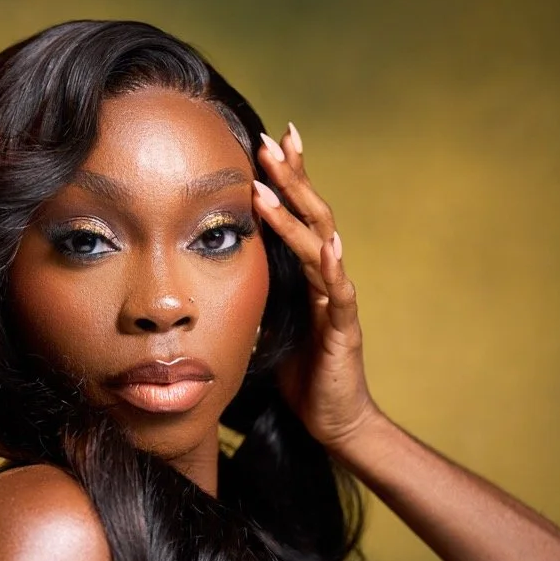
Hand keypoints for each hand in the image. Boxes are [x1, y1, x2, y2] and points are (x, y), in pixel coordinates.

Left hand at [252, 122, 381, 452]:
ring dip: (295, 212)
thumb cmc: (301, 376)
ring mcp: (337, 301)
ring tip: (273, 182)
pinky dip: (333, 268)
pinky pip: (340, 294)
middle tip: (271, 139)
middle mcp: (326, 279)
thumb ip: (253, 294)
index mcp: (307, 275)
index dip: (288, 178)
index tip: (270, 140)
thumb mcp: (266, 325)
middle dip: (293, 176)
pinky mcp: (343, 330)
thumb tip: (216, 270)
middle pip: (313, 215)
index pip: (298, 215)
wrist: (334, 421)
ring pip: (320, 245)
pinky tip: (329, 246)